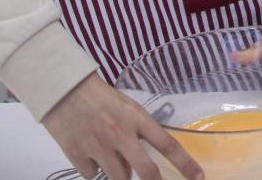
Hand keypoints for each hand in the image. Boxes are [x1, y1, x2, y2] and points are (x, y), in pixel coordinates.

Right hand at [42, 72, 200, 179]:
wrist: (63, 90)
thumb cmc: (100, 97)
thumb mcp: (127, 108)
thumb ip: (137, 133)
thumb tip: (137, 164)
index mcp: (137, 119)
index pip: (167, 144)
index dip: (185, 163)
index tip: (198, 177)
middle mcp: (120, 135)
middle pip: (146, 171)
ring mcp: (98, 147)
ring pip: (119, 178)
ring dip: (121, 175)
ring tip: (112, 159)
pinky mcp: (76, 156)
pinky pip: (92, 175)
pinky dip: (93, 169)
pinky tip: (88, 154)